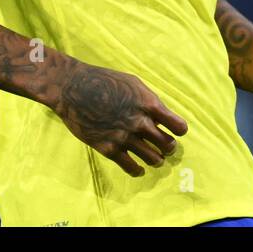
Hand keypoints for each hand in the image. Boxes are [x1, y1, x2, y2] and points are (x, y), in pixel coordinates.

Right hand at [52, 60, 188, 176]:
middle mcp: (140, 122)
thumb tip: (161, 116)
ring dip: (157, 160)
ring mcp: (124, 137)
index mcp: (149, 104)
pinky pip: (131, 167)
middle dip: (169, 147)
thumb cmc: (105, 81)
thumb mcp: (134, 84)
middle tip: (166, 148)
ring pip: (153, 158)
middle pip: (167, 145)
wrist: (73, 88)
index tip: (176, 132)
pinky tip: (139, 169)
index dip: (179, 130)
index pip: (178, 126)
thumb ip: (150, 101)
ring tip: (155, 159)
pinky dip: (138, 170)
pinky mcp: (109, 149)